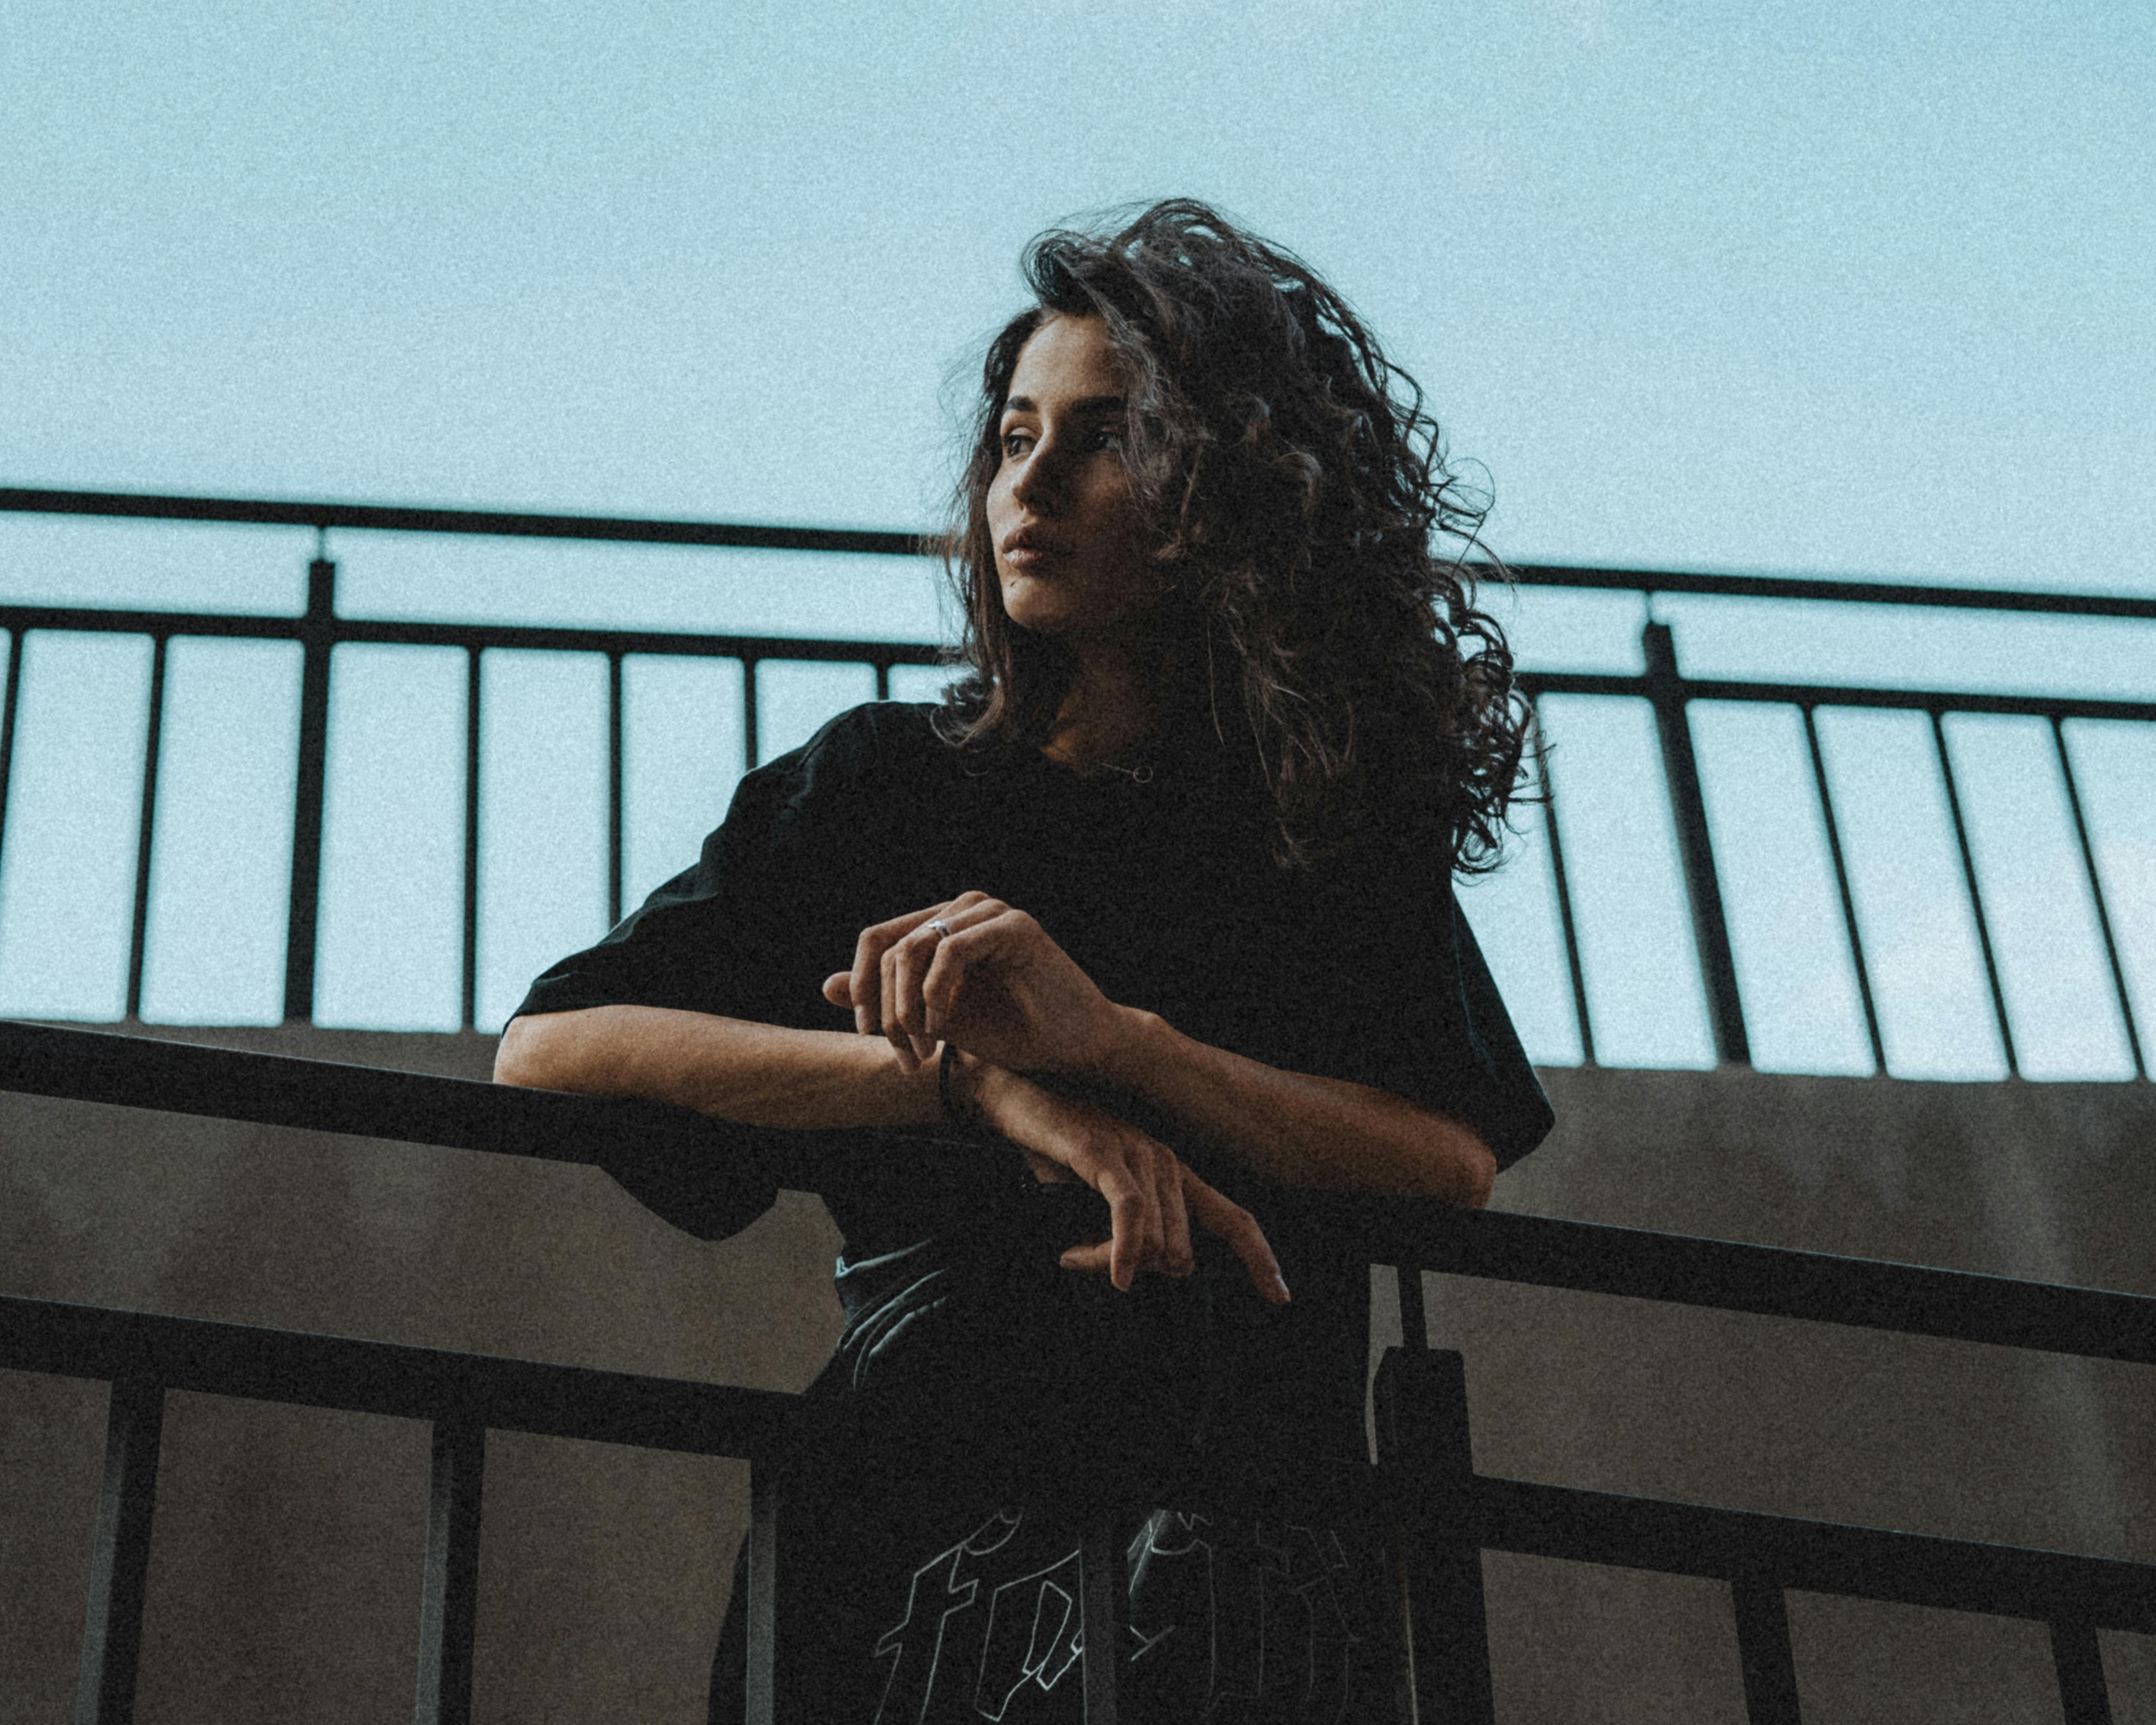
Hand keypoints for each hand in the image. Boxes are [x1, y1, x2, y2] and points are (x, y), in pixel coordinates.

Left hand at [822, 892, 1130, 1078]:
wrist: (1075, 1049)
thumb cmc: (1014, 1032)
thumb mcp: (936, 1019)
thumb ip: (888, 1000)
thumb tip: (827, 985)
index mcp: (944, 922)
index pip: (878, 940)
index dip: (864, 990)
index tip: (874, 1038)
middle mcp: (964, 907)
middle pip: (888, 945)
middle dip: (885, 1009)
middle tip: (905, 1055)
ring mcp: (989, 912)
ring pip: (913, 948)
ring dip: (907, 1008)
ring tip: (924, 1048)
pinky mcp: (1014, 927)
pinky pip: (950, 950)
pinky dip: (936, 994)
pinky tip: (944, 1026)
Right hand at [964, 1060, 1289, 1304]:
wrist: (1012, 1099)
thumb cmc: (1053, 1153)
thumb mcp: (1096, 1201)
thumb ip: (1126, 1234)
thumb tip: (1139, 1273)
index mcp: (1171, 1172)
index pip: (1233, 1219)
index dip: (1260, 1260)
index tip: (1280, 1299)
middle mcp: (1164, 1160)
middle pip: (1181, 1251)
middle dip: (1140, 1273)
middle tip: (1088, 1262)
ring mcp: (1135, 1152)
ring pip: (1157, 1240)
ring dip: (1113, 1263)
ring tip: (1072, 1254)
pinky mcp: (1102, 1152)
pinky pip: (1129, 1213)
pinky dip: (1122, 1251)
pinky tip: (1114, 1273)